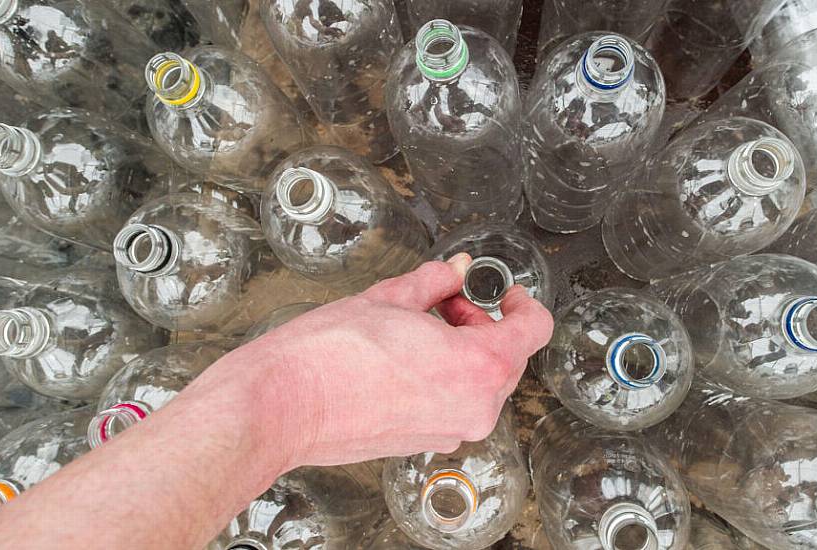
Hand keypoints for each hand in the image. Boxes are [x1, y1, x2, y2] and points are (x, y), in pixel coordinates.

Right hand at [229, 253, 553, 468]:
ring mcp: (451, 432)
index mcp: (480, 368)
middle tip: (446, 301)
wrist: (282, 406)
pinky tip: (404, 359)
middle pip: (507, 357)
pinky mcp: (425, 444)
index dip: (523, 303)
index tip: (507, 293)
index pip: (534, 330)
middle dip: (482, 323)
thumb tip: (455, 270)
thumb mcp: (390, 299)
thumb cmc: (329, 355)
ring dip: (460, 350)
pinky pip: (453, 404)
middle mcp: (475, 408)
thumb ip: (436, 282)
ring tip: (416, 328)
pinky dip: (442, 378)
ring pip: (479, 383)